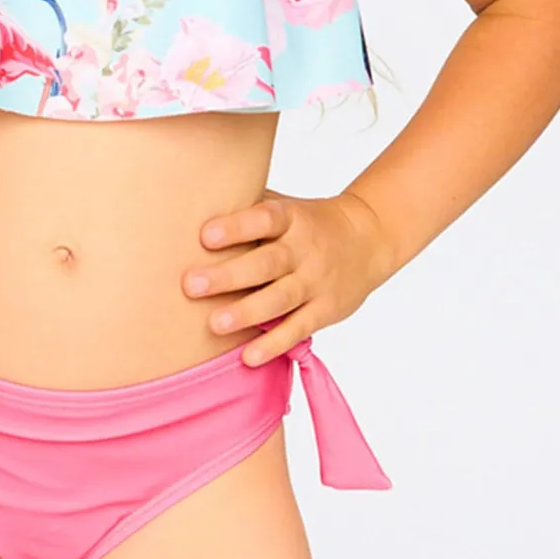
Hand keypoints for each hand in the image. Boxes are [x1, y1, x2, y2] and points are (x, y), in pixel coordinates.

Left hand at [182, 189, 394, 365]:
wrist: (369, 238)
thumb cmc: (306, 222)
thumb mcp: (284, 205)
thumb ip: (247, 206)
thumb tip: (190, 201)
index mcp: (292, 218)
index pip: (265, 219)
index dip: (237, 227)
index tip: (205, 236)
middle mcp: (304, 249)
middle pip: (267, 263)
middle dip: (229, 275)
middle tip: (191, 285)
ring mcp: (316, 281)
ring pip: (281, 298)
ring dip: (247, 312)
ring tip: (214, 324)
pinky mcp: (326, 309)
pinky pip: (298, 328)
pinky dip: (274, 344)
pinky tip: (248, 357)